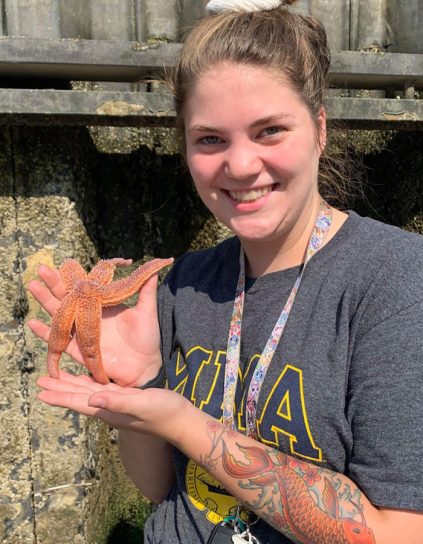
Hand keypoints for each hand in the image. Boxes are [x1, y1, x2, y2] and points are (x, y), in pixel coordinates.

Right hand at [28, 264, 162, 386]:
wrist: (145, 365)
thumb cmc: (147, 338)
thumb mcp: (147, 311)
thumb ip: (146, 290)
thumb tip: (156, 266)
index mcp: (103, 305)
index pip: (84, 286)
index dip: (73, 275)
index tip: (61, 262)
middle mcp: (90, 316)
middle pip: (68, 297)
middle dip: (54, 283)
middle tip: (41, 268)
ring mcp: (83, 332)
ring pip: (60, 314)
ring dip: (46, 302)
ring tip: (33, 286)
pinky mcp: (80, 350)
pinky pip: (60, 341)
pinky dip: (46, 333)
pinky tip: (33, 323)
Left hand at [37, 372, 188, 442]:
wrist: (181, 419)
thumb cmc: (164, 413)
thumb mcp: (141, 405)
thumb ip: (118, 403)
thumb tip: (92, 400)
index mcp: (109, 410)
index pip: (78, 402)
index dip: (59, 396)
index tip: (40, 391)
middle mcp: (109, 407)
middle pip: (78, 397)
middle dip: (59, 389)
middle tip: (40, 380)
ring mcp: (117, 403)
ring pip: (88, 391)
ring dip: (71, 385)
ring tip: (55, 378)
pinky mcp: (126, 397)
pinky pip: (101, 387)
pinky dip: (89, 381)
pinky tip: (86, 376)